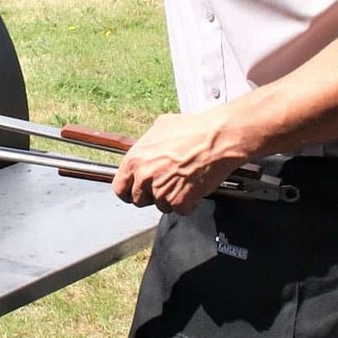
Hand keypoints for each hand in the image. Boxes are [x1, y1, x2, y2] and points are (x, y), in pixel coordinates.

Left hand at [112, 110, 250, 215]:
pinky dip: (188, 202)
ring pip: (161, 206)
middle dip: (151, 194)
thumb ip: (147, 145)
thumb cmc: (193, 130)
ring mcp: (161, 191)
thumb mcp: (160, 127)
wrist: (217, 138)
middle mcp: (145, 177)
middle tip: (166, 183)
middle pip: (139, 200)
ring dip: (171, 198)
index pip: (119, 187)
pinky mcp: (180, 202)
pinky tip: (194, 186)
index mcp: (135, 159)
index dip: (129, 190)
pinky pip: (181, 210)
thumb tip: (146, 150)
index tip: (135, 191)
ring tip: (183, 180)